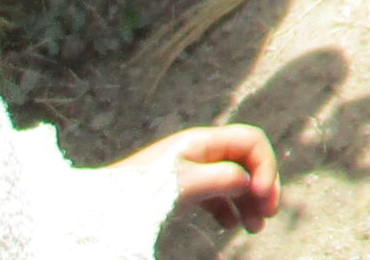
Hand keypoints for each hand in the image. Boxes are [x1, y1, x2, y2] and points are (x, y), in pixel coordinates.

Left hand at [120, 124, 279, 232]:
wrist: (100, 209)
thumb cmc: (140, 191)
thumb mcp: (183, 184)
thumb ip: (220, 179)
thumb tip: (248, 182)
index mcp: (203, 141)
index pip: (251, 142)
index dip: (264, 165)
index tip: (262, 195)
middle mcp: (202, 152)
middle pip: (247, 162)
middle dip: (262, 185)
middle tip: (269, 214)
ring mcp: (193, 170)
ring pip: (234, 181)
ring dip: (248, 202)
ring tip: (254, 227)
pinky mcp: (184, 189)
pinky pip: (216, 196)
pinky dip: (228, 209)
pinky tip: (229, 226)